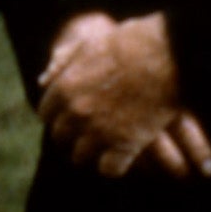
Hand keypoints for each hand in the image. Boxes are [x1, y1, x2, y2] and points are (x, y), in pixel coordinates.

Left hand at [36, 10, 210, 179]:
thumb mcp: (90, 45)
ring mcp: (99, 131)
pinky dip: (115, 166)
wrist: (167, 53)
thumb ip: (64, 63)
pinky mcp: (124, 145)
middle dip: (72, 136)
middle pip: (61, 137)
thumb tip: (43, 81)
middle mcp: (76, 113)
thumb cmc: (131, 43)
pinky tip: (122, 158)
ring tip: (103, 150)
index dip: (58, 116)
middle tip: (87, 135)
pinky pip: (109, 169)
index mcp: (64, 88)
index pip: (47, 114)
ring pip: (81, 156)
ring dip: (91, 153)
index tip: (69, 118)